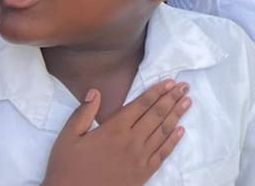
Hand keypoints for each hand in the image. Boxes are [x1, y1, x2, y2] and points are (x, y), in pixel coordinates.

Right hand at [41, 80, 190, 185]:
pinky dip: (174, 141)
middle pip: (157, 114)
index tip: (170, 82)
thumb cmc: (67, 169)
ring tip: (188, 102)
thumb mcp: (67, 138)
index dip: (157, 92)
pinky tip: (181, 131)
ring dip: (177, 115)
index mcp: (114, 129)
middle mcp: (131, 141)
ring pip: (163, 131)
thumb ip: (82, 113)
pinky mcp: (143, 173)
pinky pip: (163, 154)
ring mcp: (140, 158)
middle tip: (185, 87)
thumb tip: (95, 92)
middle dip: (172, 98)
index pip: (141, 105)